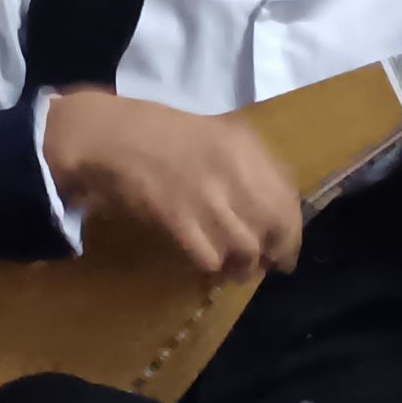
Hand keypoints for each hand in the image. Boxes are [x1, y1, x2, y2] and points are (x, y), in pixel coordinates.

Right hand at [40, 87, 301, 280]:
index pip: (288, 200)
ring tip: (233, 268)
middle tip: (262, 266)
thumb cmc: (160, 134)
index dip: (291, 234)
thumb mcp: (217, 136)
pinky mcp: (179, 218)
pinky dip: (212, 265)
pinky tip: (206, 261)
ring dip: (242, 266)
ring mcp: (206, 196)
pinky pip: (211, 258)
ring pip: (245, 249)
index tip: (286, 253)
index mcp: (244, 147)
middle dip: (271, 255)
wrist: (109, 137)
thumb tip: (277, 208)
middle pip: (273, 229)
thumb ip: (250, 166)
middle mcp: (232, 171)